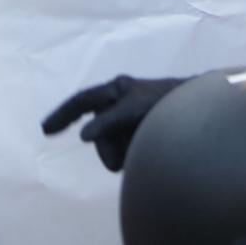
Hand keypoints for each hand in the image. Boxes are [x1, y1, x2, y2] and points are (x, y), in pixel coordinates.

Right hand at [41, 75, 183, 171]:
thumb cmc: (169, 103)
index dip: (62, 114)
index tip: (45, 130)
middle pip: (97, 132)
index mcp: (116, 89)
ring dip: (123, 151)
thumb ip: (108, 120)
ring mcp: (129, 119)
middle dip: (108, 147)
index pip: (82, 101)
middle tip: (124, 155)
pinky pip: (125, 152)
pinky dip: (132, 154)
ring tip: (145, 144)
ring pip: (112, 145)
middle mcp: (120, 103)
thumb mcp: (134, 108)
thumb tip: (84, 135)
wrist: (200, 109)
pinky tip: (146, 151)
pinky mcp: (140, 133)